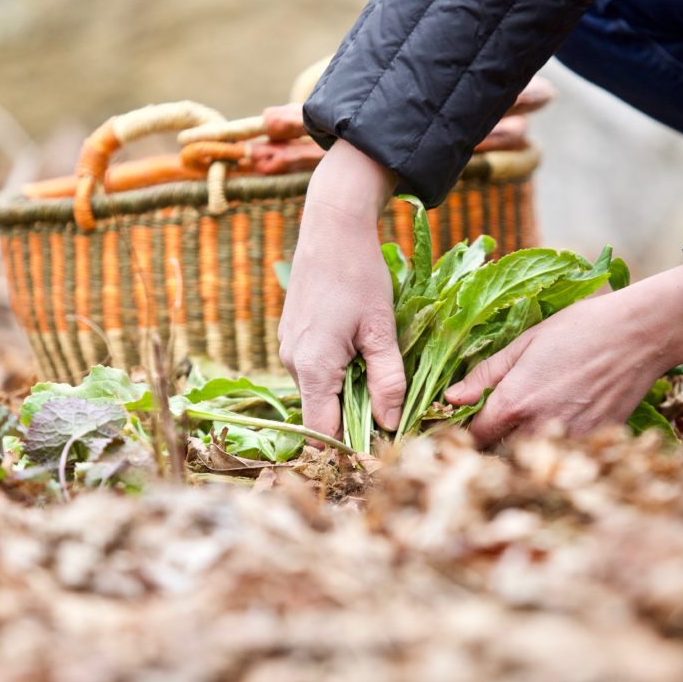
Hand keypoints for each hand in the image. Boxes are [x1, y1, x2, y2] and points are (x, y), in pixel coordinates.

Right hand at [278, 140, 405, 437]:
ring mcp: (288, 350)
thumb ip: (387, 381)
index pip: (325, 432)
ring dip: (348, 395)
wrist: (331, 229)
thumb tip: (390, 425)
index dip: (352, 447)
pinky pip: (315, 372)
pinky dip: (338, 375)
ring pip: (320, 393)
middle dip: (355, 421)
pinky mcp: (292, 339)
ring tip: (382, 380)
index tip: (382, 452)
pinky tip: (362, 356)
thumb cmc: (360, 275)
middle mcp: (292, 364)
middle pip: (322, 414)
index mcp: (313, 367)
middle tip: (394, 417)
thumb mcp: (382, 329)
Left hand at [445, 266, 682, 444]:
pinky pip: (563, 457)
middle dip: (491, 446)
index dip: (462, 434)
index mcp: (514, 403)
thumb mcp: (525, 343)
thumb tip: (451, 398)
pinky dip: (553, 448)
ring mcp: (569, 441)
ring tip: (527, 424)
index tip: (461, 428)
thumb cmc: (580, 329)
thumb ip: (485, 375)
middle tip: (492, 427)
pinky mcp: (594, 444)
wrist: (640, 334)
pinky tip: (557, 424)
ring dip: (521, 449)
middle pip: (499, 455)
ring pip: (531, 460)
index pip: (473, 438)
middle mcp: (538, 429)